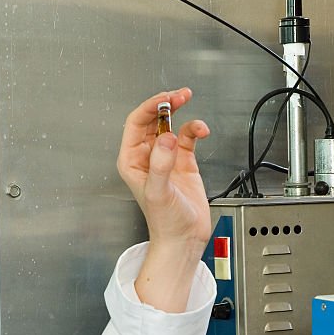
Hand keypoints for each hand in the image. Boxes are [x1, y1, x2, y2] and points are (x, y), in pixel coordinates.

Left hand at [117, 88, 211, 254]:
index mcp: (132, 161)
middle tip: (178, 95)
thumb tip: (167, 138)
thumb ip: (161, 164)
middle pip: (152, 120)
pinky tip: (201, 130)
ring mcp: (165, 158)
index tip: (164, 99)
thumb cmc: (165, 222)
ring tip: (187, 100)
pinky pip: (187, 137)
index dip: (149, 108)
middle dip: (164, 105)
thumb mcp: (159, 192)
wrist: (183, 238)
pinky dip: (194, 130)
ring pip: (170, 125)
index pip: (136, 124)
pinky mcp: (183, 162)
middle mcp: (146, 157)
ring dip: (179, 113)